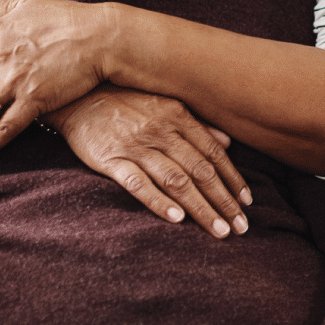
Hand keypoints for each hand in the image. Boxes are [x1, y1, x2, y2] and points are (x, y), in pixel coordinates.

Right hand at [47, 84, 252, 238]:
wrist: (77, 94)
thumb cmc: (125, 100)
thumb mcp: (164, 103)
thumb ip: (196, 124)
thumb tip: (228, 142)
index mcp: (177, 116)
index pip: (213, 153)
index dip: (233, 179)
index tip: (247, 202)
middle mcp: (161, 131)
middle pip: (200, 171)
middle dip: (224, 201)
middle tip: (241, 227)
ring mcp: (137, 146)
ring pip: (177, 180)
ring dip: (201, 208)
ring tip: (219, 230)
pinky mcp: (111, 160)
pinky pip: (139, 183)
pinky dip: (159, 201)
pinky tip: (177, 219)